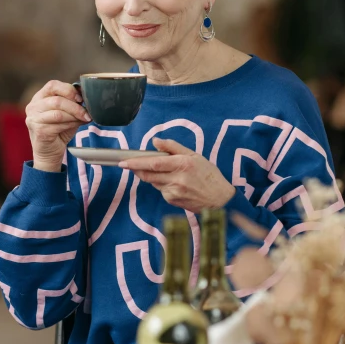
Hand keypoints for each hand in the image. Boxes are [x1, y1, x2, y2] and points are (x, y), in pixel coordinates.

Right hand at [25, 80, 90, 171]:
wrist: (49, 152)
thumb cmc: (59, 131)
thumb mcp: (68, 114)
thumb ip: (74, 105)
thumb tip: (89, 99)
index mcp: (40, 97)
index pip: (52, 85)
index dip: (68, 89)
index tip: (80, 98)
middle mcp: (33, 106)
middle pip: (57, 100)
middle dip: (75, 107)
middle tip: (86, 113)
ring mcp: (33, 119)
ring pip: (59, 113)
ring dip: (74, 116)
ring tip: (83, 119)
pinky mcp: (38, 130)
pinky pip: (58, 124)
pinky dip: (70, 124)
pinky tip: (75, 126)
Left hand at [119, 137, 234, 212]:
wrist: (220, 200)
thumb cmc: (209, 175)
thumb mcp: (195, 156)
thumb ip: (173, 147)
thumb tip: (155, 141)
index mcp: (183, 164)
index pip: (153, 163)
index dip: (136, 163)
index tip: (124, 162)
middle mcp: (177, 179)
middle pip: (148, 175)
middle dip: (136, 170)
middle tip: (129, 165)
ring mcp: (174, 192)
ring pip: (154, 182)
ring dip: (152, 176)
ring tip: (167, 172)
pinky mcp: (173, 201)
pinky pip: (161, 191)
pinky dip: (163, 185)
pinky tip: (175, 184)